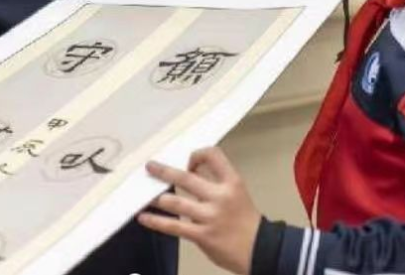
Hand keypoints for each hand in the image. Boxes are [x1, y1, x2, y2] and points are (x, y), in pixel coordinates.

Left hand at [138, 147, 260, 273]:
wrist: (260, 249)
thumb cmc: (246, 221)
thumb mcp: (237, 194)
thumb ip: (215, 184)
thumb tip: (187, 175)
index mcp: (232, 183)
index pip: (213, 155)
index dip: (197, 154)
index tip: (187, 161)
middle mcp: (220, 197)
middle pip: (187, 177)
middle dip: (164, 171)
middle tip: (150, 167)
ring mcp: (210, 217)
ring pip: (176, 202)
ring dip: (156, 198)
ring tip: (144, 196)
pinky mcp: (202, 235)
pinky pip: (174, 227)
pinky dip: (156, 221)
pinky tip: (145, 218)